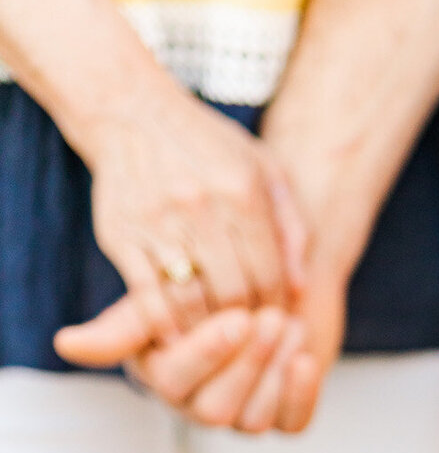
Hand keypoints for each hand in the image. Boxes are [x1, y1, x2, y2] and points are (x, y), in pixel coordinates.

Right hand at [52, 84, 306, 366]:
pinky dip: (164, 325)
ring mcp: (159, 222)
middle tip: (248, 339)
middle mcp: (202, 208)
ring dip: (206, 332)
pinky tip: (177, 338)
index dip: (276, 310)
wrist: (131, 110)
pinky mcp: (122, 235)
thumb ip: (292, 225)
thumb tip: (302, 287)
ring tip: (216, 342)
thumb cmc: (208, 145)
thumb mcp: (264, 168)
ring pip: (192, 301)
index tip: (276, 323)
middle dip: (245, 326)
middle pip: (234, 294)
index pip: (270, 275)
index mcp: (243, 193)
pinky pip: (147, 295)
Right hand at [121, 250, 345, 432]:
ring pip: (252, 420)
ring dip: (272, 374)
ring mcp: (240, 411)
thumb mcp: (168, 285)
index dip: (205, 353)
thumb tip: (65, 346)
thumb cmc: (210, 269)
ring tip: (289, 325)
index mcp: (160, 374)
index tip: (236, 317)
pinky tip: (306, 359)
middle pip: (213, 409)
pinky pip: (291, 425)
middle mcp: (196, 401)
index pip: (174, 378)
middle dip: (243, 365)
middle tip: (267, 319)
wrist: (271, 263)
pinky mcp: (282, 412)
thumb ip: (125, 321)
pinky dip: (301, 395)